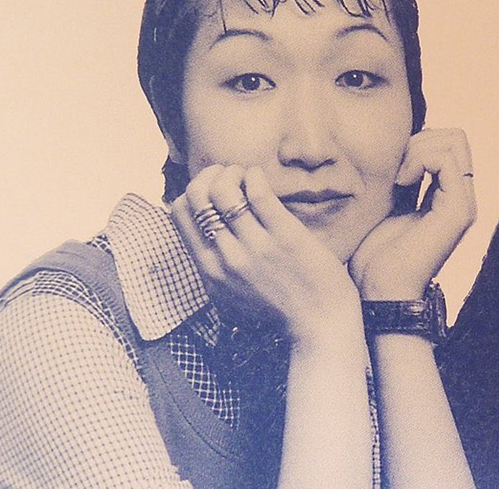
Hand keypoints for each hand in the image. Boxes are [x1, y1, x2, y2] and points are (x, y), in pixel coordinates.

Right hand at [171, 164, 362, 346]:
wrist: (319, 327)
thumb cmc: (278, 309)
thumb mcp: (230, 294)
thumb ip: (215, 265)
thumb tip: (206, 228)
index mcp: (209, 270)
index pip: (179, 212)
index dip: (193, 190)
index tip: (211, 188)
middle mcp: (226, 257)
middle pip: (197, 196)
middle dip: (209, 175)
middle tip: (228, 175)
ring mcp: (255, 247)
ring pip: (223, 190)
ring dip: (232, 172)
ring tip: (246, 176)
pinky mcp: (285, 237)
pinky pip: (258, 194)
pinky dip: (255, 176)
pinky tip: (260, 178)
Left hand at [348, 128, 476, 300]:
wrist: (379, 287)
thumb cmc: (376, 254)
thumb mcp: (388, 205)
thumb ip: (403, 180)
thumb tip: (401, 150)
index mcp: (444, 195)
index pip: (446, 142)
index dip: (416, 141)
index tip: (391, 166)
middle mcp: (459, 197)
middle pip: (455, 137)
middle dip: (418, 140)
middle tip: (394, 169)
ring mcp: (462, 203)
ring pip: (453, 142)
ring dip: (416, 150)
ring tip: (397, 178)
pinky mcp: (457, 210)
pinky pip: (446, 160)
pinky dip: (418, 161)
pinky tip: (400, 183)